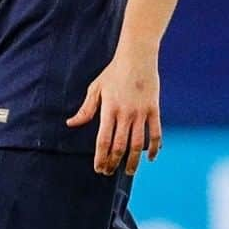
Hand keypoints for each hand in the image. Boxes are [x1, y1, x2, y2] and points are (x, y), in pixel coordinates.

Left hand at [66, 48, 162, 176]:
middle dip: (114, 162)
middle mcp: (125, 113)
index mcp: (109, 109)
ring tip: (128, 172)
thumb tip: (72, 123)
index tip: (99, 168)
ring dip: (133, 161)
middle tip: (109, 172)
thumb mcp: (96, 88)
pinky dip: (155, 147)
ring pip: (138, 144)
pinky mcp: (154, 109)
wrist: (137, 56)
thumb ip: (86, 109)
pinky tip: (151, 158)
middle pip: (120, 145)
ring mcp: (141, 112)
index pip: (104, 140)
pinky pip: (156, 133)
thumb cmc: (114, 72)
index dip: (101, 157)